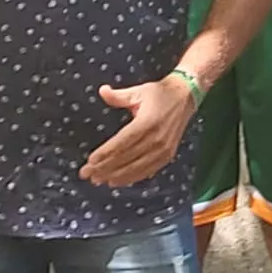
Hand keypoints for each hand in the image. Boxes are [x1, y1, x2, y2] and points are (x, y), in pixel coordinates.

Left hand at [81, 76, 198, 188]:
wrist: (185, 97)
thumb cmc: (159, 94)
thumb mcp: (138, 91)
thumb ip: (118, 96)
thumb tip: (102, 90)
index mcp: (147, 122)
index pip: (122, 142)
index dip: (106, 153)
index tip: (90, 161)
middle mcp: (156, 139)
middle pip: (126, 158)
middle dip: (105, 168)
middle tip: (87, 174)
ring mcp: (163, 149)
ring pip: (136, 168)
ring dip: (116, 176)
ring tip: (99, 180)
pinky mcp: (168, 155)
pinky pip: (147, 171)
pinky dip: (131, 178)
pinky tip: (117, 182)